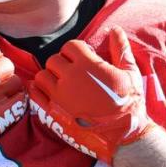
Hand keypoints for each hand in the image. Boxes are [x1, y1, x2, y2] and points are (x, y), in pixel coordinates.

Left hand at [28, 26, 154, 163]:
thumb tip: (115, 30)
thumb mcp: (130, 73)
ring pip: (42, 75)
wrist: (123, 136)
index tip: (84, 60)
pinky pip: (35, 94)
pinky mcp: (53, 112)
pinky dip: (39, 90)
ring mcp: (59, 96)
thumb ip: (120, 49)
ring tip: (62, 83)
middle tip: (74, 74)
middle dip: (63, 64)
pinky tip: (50, 92)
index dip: (77, 51)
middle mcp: (70, 78)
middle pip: (54, 60)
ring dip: (50, 77)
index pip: (70, 46)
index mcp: (88, 65)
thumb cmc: (129, 104)